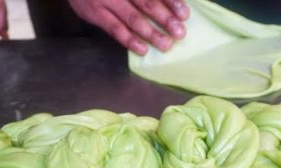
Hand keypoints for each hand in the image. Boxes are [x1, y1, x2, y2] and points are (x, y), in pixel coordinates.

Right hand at [67, 0, 188, 55]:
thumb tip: (170, 3)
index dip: (171, 1)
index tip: (185, 14)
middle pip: (146, 2)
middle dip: (165, 18)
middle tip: (179, 32)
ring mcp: (106, 0)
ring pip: (132, 18)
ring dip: (151, 32)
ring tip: (165, 44)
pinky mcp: (96, 13)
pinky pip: (115, 29)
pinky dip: (130, 40)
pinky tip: (142, 49)